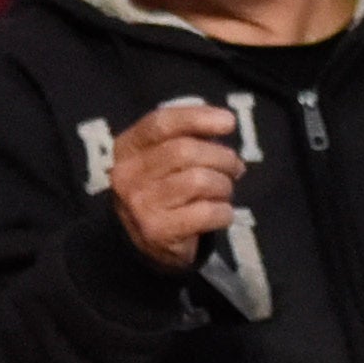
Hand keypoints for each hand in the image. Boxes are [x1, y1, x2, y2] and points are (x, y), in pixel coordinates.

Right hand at [105, 97, 246, 271]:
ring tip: (224, 192)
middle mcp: (128, 173)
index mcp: (127, 148)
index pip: (162, 123)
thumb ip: (186, 137)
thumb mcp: (163, 159)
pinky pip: (206, 212)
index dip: (198, 118)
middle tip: (235, 168)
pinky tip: (221, 213)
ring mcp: (141, 203)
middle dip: (221, 157)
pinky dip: (224, 212)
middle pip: (185, 151)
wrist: (147, 244)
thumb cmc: (164, 191)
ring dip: (223, 186)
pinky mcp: (158, 230)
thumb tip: (224, 122)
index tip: (229, 121)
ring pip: (199, 181)